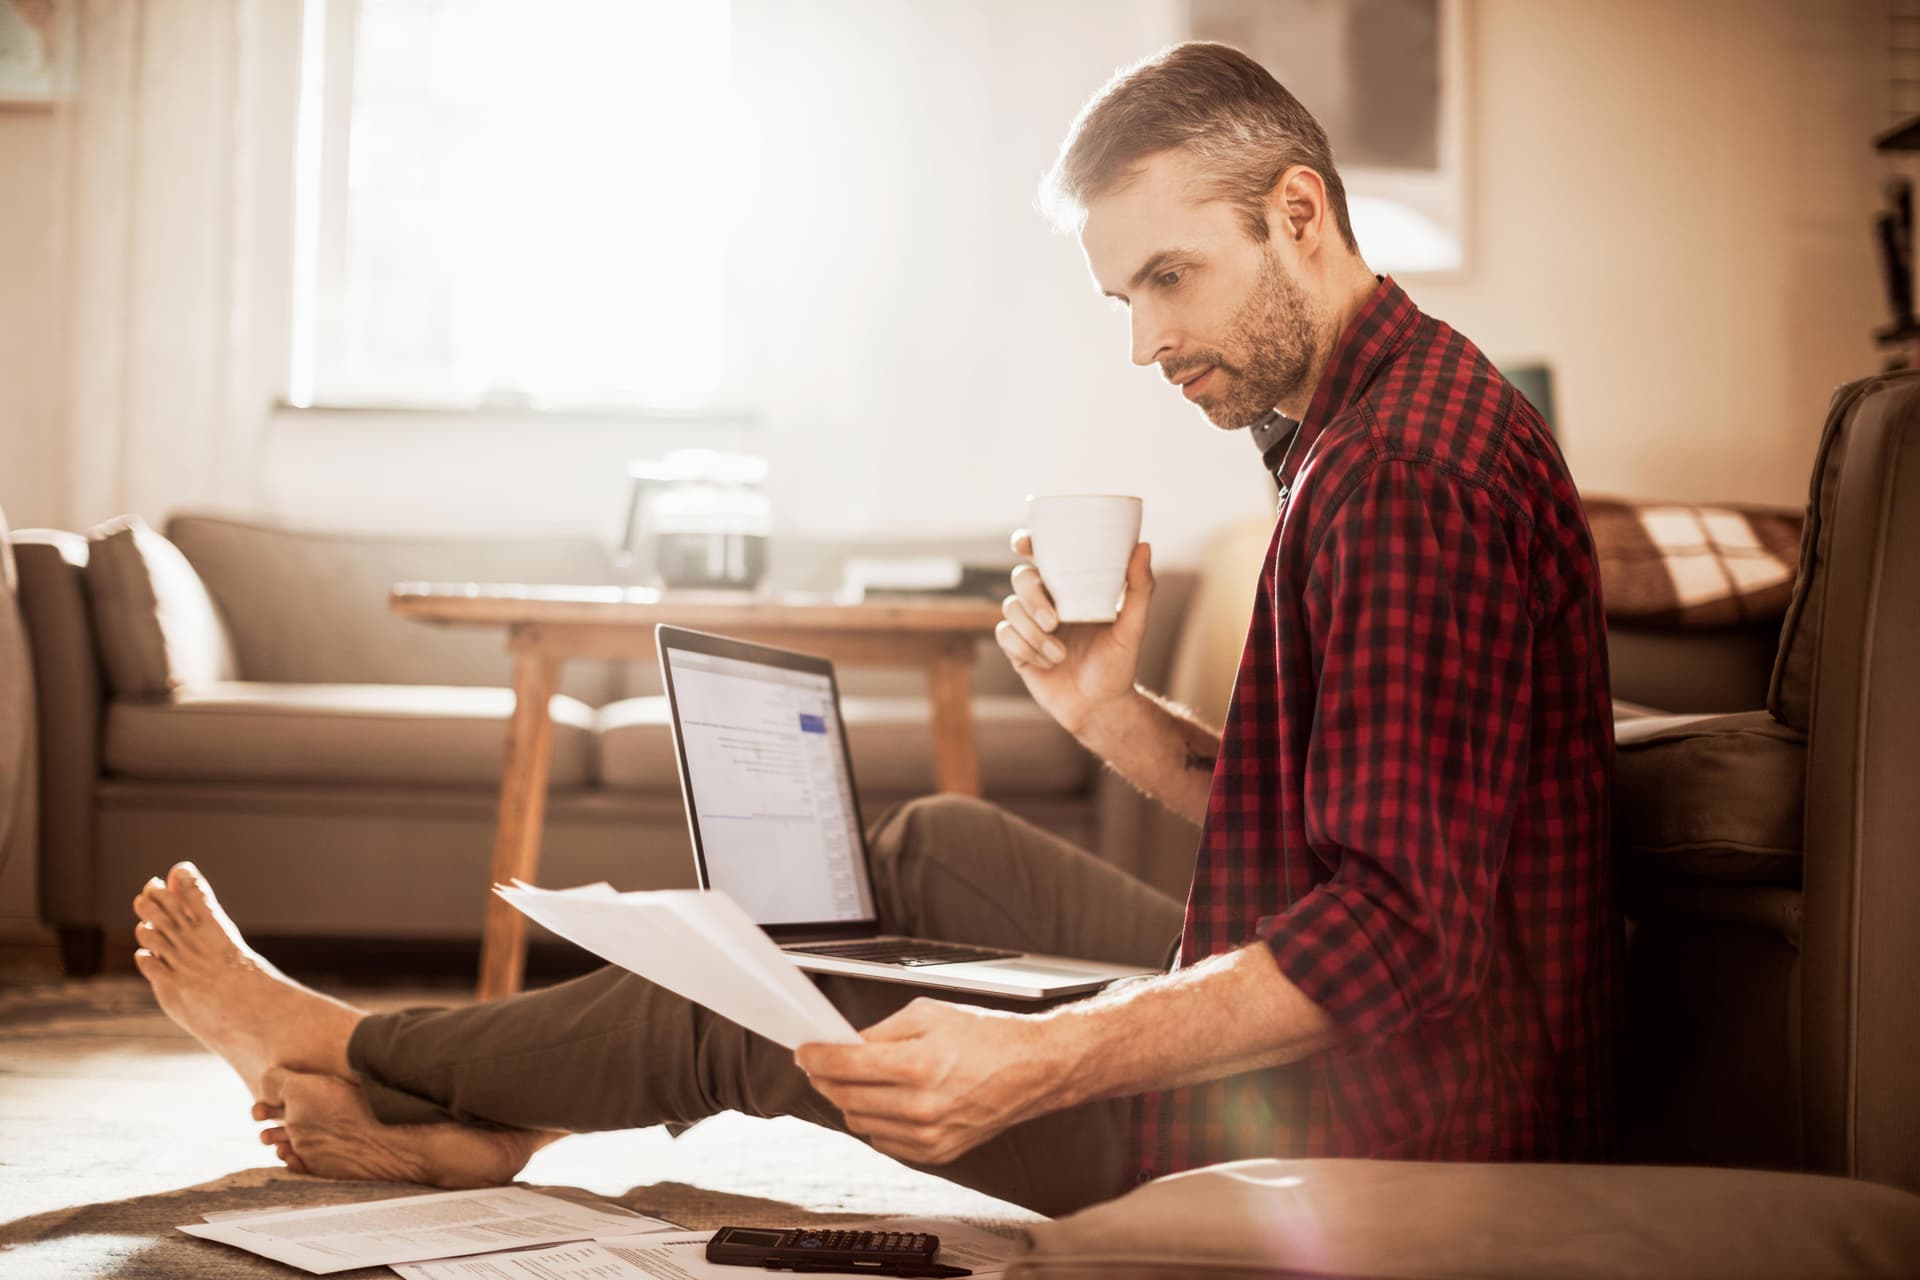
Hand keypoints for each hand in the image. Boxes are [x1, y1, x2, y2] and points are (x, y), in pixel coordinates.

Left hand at [795, 998, 1070, 1165]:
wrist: (1030, 1070)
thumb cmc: (985, 1038)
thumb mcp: (928, 1014)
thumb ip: (879, 1031)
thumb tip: (842, 1044)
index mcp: (919, 1064)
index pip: (844, 1065)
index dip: (815, 1056)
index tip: (804, 1051)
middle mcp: (921, 1105)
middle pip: (844, 1097)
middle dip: (824, 1078)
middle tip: (819, 1063)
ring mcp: (928, 1134)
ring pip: (859, 1123)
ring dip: (848, 1101)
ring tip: (859, 1080)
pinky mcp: (936, 1153)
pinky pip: (884, 1141)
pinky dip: (875, 1120)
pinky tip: (887, 1100)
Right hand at [995, 532, 1153, 735]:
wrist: (1100, 708)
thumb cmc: (1119, 665)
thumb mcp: (1133, 627)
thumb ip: (1140, 588)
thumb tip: (1143, 546)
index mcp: (1070, 589)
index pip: (1042, 556)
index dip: (1026, 543)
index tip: (1025, 544)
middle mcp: (1046, 602)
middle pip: (1021, 579)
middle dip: (1033, 598)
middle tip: (1054, 621)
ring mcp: (1029, 625)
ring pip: (1010, 608)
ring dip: (1033, 632)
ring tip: (1060, 654)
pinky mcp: (1016, 648)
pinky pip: (1005, 635)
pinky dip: (1024, 647)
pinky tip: (1046, 663)